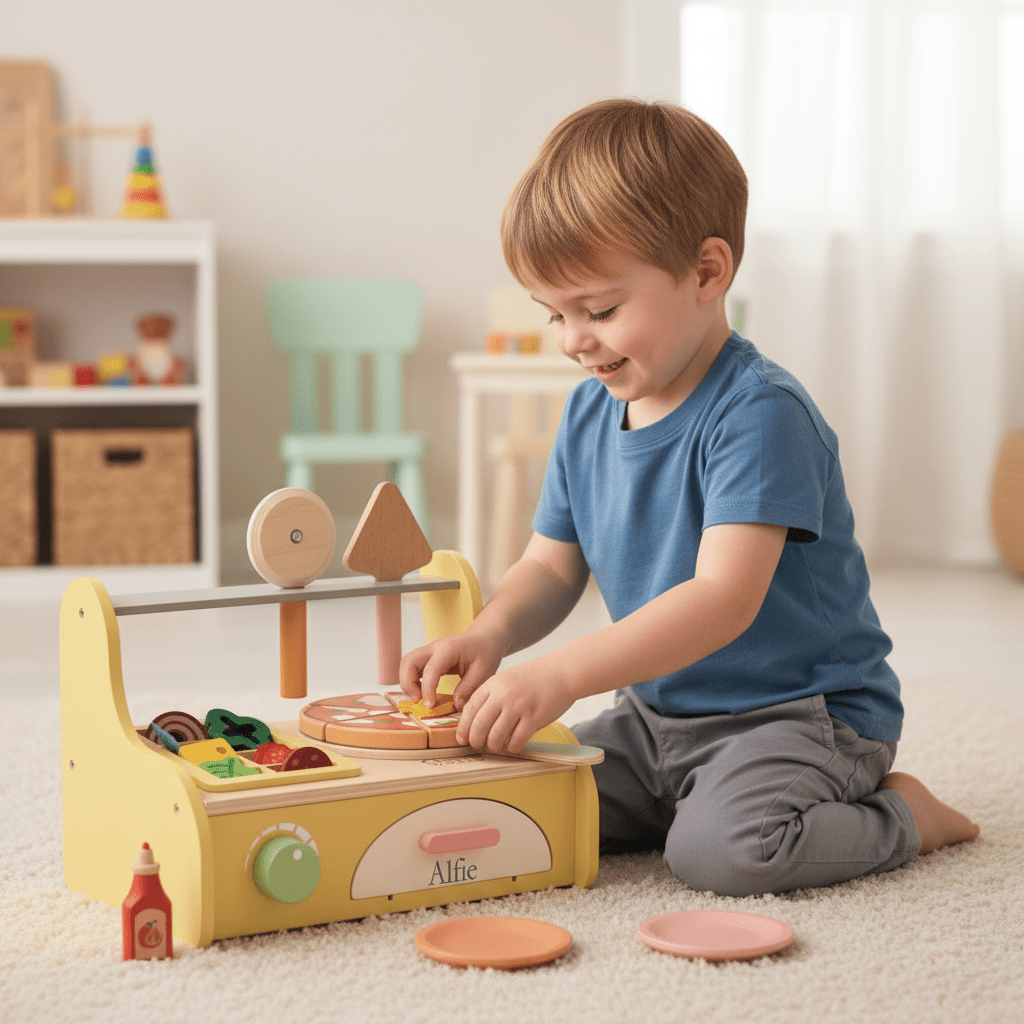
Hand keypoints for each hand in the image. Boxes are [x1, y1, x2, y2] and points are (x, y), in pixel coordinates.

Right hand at [398, 630, 504, 708]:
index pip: (430, 669)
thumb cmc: (486, 652)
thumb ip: (469, 688)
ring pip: (407, 663)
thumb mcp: (484, 671)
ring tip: (418, 699)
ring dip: (407, 682)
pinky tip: (422, 693)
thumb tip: (456, 705)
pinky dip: (412, 681)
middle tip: (417, 702)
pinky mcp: (429, 657)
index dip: (427, 689)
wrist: (486, 637)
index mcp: (449, 649)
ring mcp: (430, 651)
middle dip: (408, 683)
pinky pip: (413, 667)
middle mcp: (435, 647)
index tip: (429, 705)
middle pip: (409, 661)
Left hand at [455, 658, 575, 753]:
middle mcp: (503, 695)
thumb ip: (492, 695)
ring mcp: (519, 707)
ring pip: (496, 737)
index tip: (462, 738)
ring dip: (494, 746)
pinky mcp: (534, 718)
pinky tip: (515, 744)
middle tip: (478, 745)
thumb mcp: (507, 678)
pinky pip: (516, 741)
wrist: (563, 671)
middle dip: (475, 741)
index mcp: (494, 684)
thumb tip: (476, 720)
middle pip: (479, 726)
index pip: (470, 709)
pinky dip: (513, 747)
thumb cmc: (535, 677)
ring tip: (498, 746)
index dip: (463, 727)